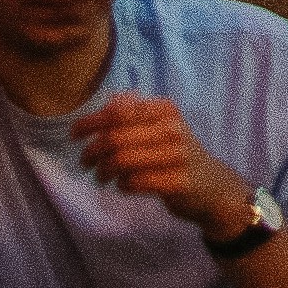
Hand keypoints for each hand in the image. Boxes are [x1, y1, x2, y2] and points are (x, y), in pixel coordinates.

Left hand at [77, 102, 258, 241]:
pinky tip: (123, 185)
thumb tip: (111, 100)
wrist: (212, 186)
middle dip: (92, 151)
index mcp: (165, 110)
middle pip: (116, 137)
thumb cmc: (178, 155)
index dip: (93, 121)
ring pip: (121, 160)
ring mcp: (176, 155)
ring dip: (103, 171)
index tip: (75, 134)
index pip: (120, 111)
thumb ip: (136, 114)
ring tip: (101, 177)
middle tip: (84, 162)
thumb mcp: (161, 127)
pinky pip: (134, 183)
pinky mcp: (176, 182)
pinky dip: (121, 185)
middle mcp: (172, 128)